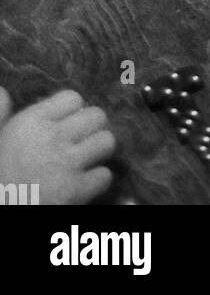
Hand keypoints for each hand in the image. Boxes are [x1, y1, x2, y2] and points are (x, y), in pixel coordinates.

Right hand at [0, 88, 114, 203]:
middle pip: (97, 116)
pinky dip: (98, 180)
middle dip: (93, 128)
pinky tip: (86, 183)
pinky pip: (105, 176)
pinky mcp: (76, 190)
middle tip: (83, 141)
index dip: (74, 110)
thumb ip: (2, 115)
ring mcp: (67, 163)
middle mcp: (52, 137)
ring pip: (107, 142)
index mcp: (31, 122)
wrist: (1, 209)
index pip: (72, 98)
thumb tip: (4, 91)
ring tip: (88, 159)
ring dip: (99, 151)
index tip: (68, 123)